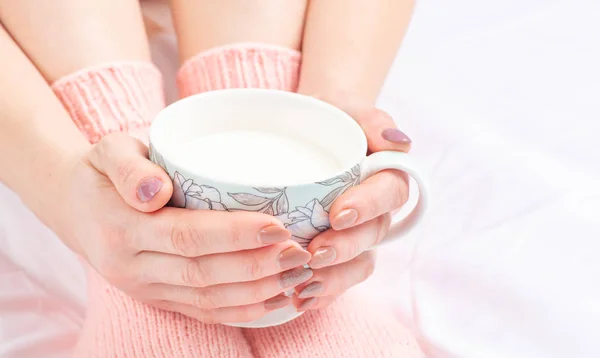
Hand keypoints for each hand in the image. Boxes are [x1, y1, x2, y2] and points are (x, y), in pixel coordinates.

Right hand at [54, 133, 312, 322]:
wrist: (74, 208)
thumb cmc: (103, 172)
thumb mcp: (108, 151)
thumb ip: (129, 166)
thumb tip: (155, 191)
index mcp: (122, 229)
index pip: (188, 236)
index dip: (236, 235)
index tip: (279, 226)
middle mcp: (131, 267)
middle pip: (205, 273)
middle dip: (258, 266)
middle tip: (302, 252)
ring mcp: (145, 289)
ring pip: (209, 299)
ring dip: (258, 291)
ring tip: (298, 275)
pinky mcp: (158, 299)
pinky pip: (203, 312)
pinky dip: (243, 311)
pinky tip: (276, 300)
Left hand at [292, 108, 410, 310]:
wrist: (311, 130)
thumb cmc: (333, 118)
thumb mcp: (350, 109)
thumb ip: (374, 120)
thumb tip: (397, 142)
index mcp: (386, 177)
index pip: (389, 193)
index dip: (367, 207)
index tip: (338, 214)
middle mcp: (376, 210)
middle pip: (373, 235)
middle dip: (345, 249)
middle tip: (313, 254)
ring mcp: (358, 234)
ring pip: (359, 262)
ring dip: (335, 278)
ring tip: (303, 286)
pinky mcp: (337, 250)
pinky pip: (339, 277)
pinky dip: (323, 292)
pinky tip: (299, 300)